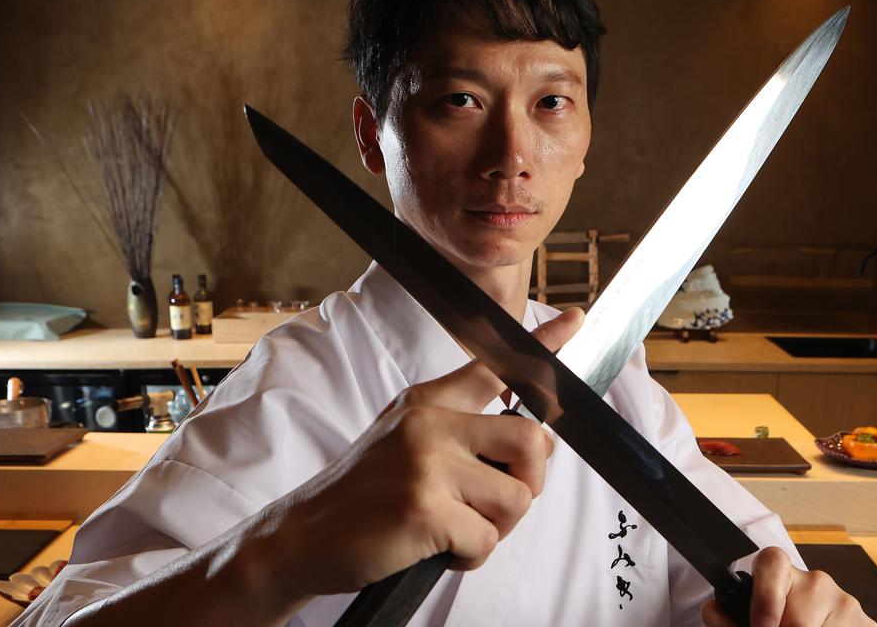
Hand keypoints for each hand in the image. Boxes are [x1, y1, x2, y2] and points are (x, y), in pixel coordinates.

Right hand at [273, 307, 584, 597]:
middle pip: (532, 442)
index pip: (494, 366)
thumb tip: (530, 440)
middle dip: (526, 484)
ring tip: (453, 530)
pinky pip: (487, 540)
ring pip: (517, 497)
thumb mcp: (400, 439)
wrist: (300, 536)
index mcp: (427, 402)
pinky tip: (436, 550)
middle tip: (490, 505)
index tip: (576, 319)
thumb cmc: (360, 497)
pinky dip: (470, 557)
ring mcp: (427, 464)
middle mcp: (430, 423)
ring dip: (495, 528)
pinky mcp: (424, 509)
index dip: (544, 344)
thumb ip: (456, 429)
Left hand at [701, 547, 873, 626]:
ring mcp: (846, 603)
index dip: (764, 598)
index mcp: (784, 574)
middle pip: (797, 617)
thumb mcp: (753, 618)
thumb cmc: (780, 622)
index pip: (771, 562)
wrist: (817, 622)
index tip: (760, 626)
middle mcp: (818, 582)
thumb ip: (732, 618)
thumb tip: (713, 611)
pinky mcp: (868, 624)